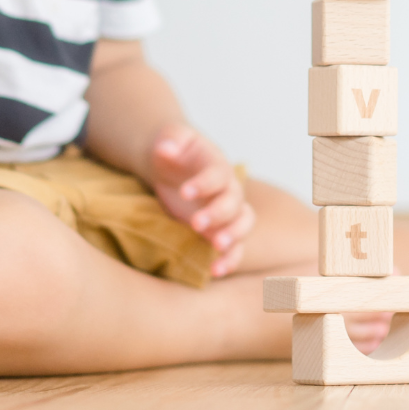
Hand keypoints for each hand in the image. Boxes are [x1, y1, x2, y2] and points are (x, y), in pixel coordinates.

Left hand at [149, 124, 255, 277]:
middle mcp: (228, 188)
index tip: (184, 191)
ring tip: (217, 248)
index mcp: (216, 164)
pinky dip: (230, 260)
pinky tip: (215, 272)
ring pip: (243, 225)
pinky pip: (234, 247)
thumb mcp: (169, 137)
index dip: (204, 183)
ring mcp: (227, 211)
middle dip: (218, 214)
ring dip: (233, 238)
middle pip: (234, 202)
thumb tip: (166, 148)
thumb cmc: (172, 149)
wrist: (173, 164)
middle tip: (197, 224)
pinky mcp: (219, 229)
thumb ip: (170, 139)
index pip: (218, 174)